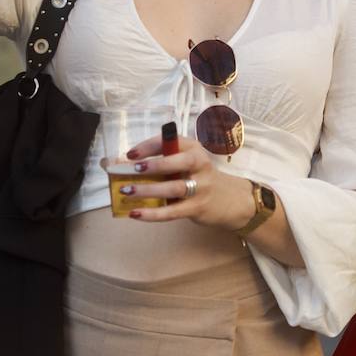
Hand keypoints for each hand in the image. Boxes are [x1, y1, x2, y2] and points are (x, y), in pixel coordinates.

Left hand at [111, 134, 254, 229]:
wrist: (230, 200)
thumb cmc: (199, 177)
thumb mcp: (188, 163)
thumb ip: (165, 161)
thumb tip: (125, 164)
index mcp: (194, 149)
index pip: (173, 141)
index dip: (150, 146)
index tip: (131, 153)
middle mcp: (200, 165)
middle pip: (179, 162)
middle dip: (155, 164)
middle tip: (133, 168)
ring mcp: (201, 187)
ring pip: (174, 188)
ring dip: (148, 190)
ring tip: (127, 191)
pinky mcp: (197, 208)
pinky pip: (172, 211)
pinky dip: (152, 213)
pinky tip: (136, 213)